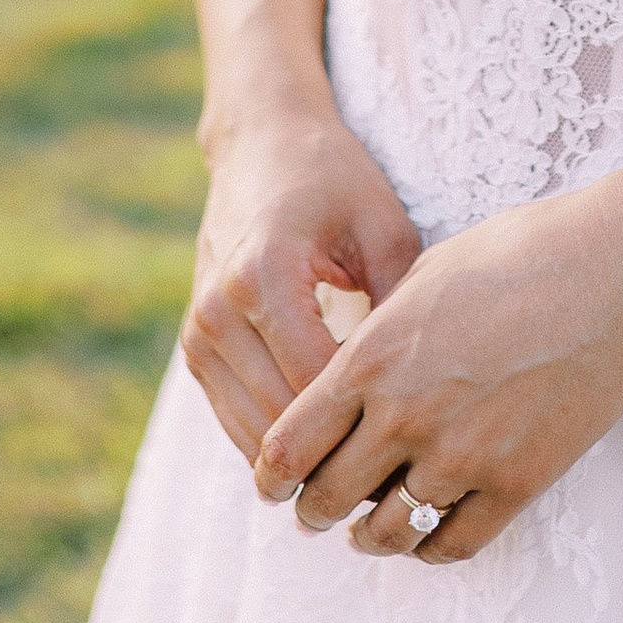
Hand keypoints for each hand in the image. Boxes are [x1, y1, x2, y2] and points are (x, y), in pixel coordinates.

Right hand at [181, 112, 421, 469]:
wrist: (261, 143)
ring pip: (253, 436)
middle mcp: (218, 311)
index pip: (317, 388)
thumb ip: (400, 306)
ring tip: (372, 471)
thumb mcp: (384, 228)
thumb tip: (427, 391)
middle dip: (340, 457)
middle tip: (402, 479)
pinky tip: (334, 445)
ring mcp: (198, 333)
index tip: (423, 447)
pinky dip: (280, 442)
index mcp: (265, 276)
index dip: (371, 427)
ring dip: (308, 460)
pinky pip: (236, 421)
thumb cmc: (335, 180)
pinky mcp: (194, 347)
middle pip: (281, 423)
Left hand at [255, 177, 622, 563]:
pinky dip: (429, 548)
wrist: (615, 272)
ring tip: (366, 531)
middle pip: (327, 498)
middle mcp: (406, 416)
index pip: (287, 446)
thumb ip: (379, 333)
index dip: (272, 476)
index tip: (273, 483)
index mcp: (372, 359)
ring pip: (387, 532)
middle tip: (313, 513)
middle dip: (313, 510)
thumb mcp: (426, 275)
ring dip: (368, 536)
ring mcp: (463, 456)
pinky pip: (452, 544)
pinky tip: (426, 534)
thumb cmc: (520, 253)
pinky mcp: (517, 482)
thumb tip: (345, 376)